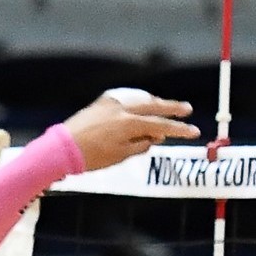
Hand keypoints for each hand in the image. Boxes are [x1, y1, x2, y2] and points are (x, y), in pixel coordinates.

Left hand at [63, 93, 199, 171]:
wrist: (61, 149)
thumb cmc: (89, 157)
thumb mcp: (119, 156)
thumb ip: (140, 145)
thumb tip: (155, 137)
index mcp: (129, 124)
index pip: (161, 125)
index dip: (178, 130)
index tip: (193, 132)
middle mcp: (122, 109)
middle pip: (154, 105)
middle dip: (172, 108)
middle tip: (187, 110)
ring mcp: (111, 103)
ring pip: (140, 99)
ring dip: (155, 103)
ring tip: (165, 108)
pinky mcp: (101, 103)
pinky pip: (126, 98)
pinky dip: (137, 102)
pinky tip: (141, 105)